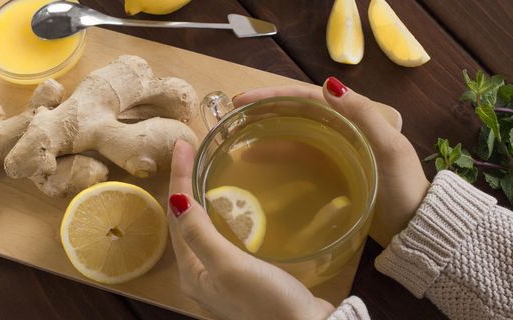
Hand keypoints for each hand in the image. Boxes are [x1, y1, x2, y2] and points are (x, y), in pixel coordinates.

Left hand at [167, 140, 334, 319]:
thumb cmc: (265, 299)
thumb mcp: (228, 266)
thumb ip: (199, 233)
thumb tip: (175, 198)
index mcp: (191, 271)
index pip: (177, 215)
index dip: (178, 178)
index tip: (182, 144)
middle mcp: (201, 273)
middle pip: (187, 220)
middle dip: (186, 185)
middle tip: (192, 152)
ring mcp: (223, 274)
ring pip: (206, 226)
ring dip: (203, 197)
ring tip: (206, 168)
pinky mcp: (245, 273)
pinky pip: (227, 235)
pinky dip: (226, 213)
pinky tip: (236, 201)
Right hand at [233, 78, 429, 246]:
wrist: (415, 224)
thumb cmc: (404, 185)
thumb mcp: (388, 147)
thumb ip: (363, 114)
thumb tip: (328, 84)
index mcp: (354, 116)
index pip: (307, 97)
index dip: (274, 95)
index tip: (244, 100)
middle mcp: (341, 128)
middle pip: (295, 112)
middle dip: (264, 110)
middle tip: (233, 115)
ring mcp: (334, 150)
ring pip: (294, 133)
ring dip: (267, 133)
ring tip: (238, 139)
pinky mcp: (330, 170)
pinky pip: (299, 156)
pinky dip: (278, 155)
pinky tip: (259, 162)